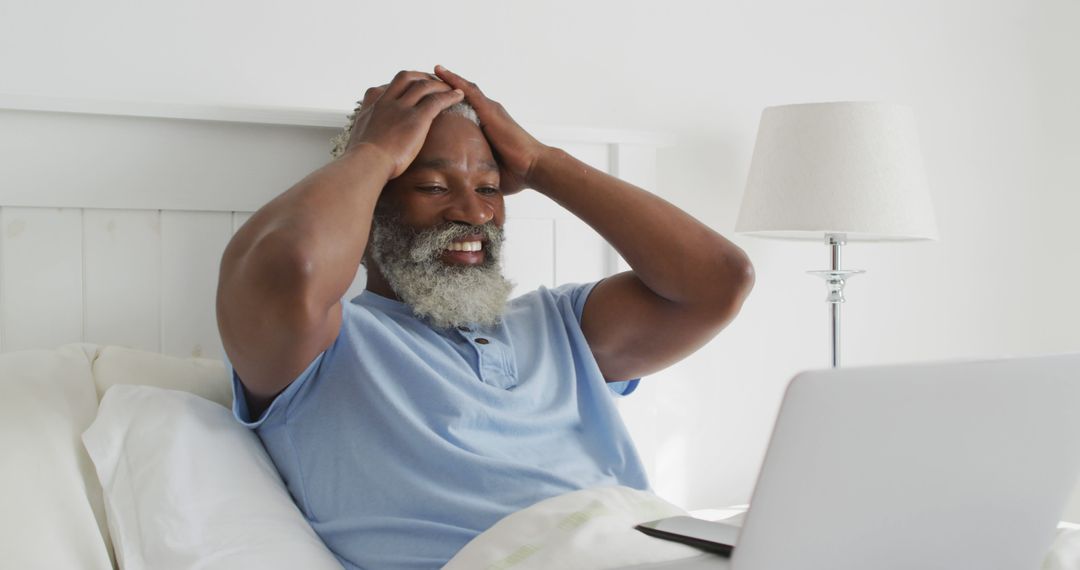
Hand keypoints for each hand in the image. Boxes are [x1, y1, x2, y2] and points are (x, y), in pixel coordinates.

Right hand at [343, 70, 464, 178]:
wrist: (365, 164)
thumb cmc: (362, 160)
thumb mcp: (359, 138)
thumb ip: (367, 132)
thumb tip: (366, 142)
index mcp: (371, 104)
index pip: (388, 86)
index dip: (404, 85)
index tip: (412, 88)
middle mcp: (386, 100)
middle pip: (407, 77)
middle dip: (422, 76)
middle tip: (433, 82)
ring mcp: (401, 107)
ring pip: (424, 85)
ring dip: (439, 85)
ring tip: (450, 88)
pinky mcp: (416, 117)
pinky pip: (437, 100)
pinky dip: (450, 96)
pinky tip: (459, 96)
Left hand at [433, 65, 548, 194]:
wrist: (533, 168)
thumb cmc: (516, 173)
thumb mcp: (487, 169)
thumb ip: (474, 170)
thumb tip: (459, 186)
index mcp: (487, 126)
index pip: (465, 110)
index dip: (449, 102)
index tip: (433, 99)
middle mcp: (489, 113)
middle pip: (463, 95)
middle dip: (447, 87)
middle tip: (428, 78)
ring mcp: (490, 110)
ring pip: (465, 89)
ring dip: (448, 79)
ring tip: (434, 69)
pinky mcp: (491, 111)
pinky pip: (470, 92)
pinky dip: (455, 82)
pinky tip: (441, 73)